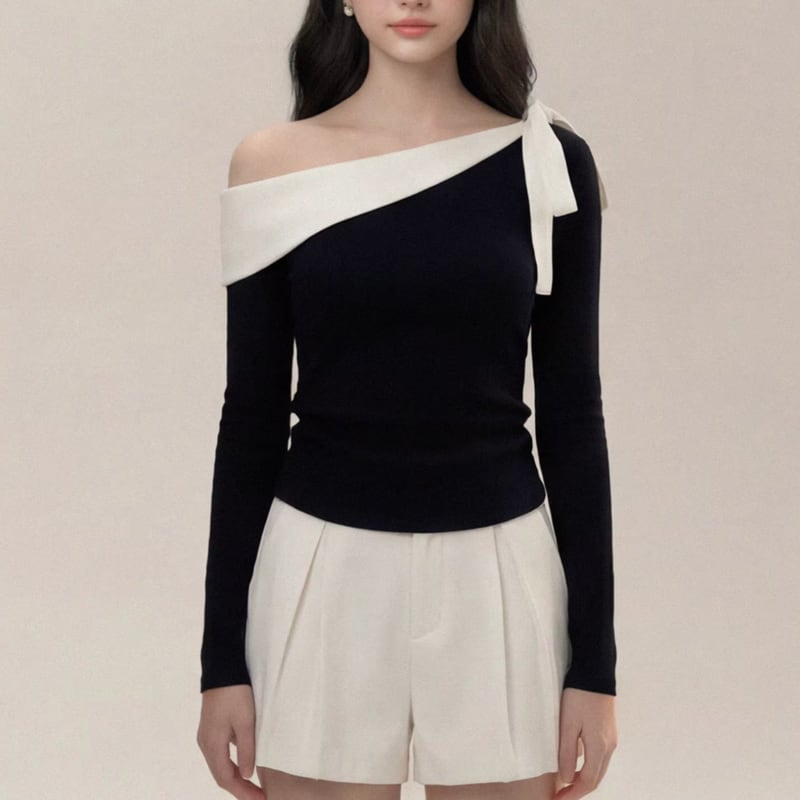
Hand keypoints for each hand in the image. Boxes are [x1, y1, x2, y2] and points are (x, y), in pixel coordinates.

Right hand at [197, 684, 264, 798]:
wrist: (222, 669)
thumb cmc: (235, 694)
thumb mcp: (245, 722)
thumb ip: (246, 749)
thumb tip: (247, 775)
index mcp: (212, 745)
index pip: (226, 779)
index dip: (242, 792)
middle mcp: (206, 744)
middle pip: (221, 775)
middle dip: (239, 789)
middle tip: (259, 797)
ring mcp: (207, 736)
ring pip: (220, 765)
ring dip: (235, 778)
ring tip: (253, 787)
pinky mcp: (211, 728)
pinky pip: (220, 754)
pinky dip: (231, 765)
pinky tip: (243, 765)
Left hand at [554, 688, 616, 797]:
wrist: (595, 672)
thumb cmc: (579, 696)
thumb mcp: (567, 724)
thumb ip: (567, 753)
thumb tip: (566, 779)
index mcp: (600, 747)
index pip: (588, 781)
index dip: (574, 794)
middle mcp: (609, 746)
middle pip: (596, 778)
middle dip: (579, 790)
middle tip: (561, 796)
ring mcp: (611, 738)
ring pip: (599, 768)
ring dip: (584, 779)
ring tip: (566, 784)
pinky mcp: (608, 730)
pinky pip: (600, 757)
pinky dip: (589, 767)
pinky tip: (576, 764)